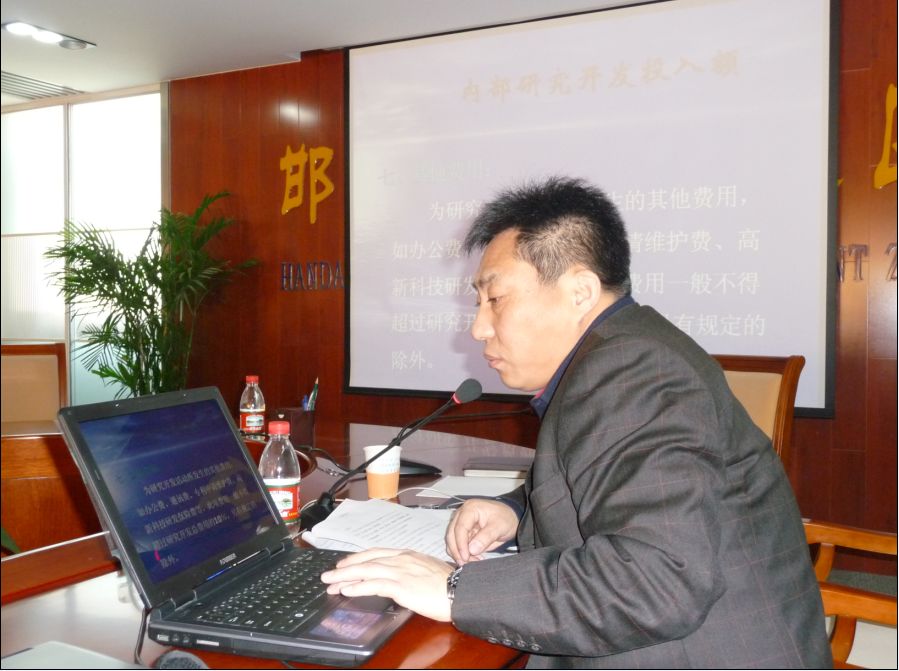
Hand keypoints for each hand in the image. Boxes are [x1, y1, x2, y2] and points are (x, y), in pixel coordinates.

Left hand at [320, 548, 453, 621]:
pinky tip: (347, 590)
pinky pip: (374, 584)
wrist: (459, 590)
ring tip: (330, 583)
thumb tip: (399, 579)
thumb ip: (410, 571)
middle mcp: (401, 559)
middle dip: (345, 567)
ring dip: (345, 577)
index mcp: (407, 554)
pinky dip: (358, 587)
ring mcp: (400, 571)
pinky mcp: (401, 586)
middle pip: (366, 560)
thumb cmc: (448, 584)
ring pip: (366, 570)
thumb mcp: (426, 570)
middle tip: (328, 575)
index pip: (376, 553)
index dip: (358, 558)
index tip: (345, 564)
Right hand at [445, 499, 518, 564]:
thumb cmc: (505, 518)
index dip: (461, 544)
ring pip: (452, 540)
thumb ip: (486, 537)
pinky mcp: (462, 531)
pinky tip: (473, 558)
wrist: (510, 518)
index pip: (460, 527)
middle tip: (466, 563)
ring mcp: (460, 522)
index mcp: (470, 509)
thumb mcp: (499, 527)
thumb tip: (472, 550)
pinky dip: (461, 553)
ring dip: (458, 553)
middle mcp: (461, 514)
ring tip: (473, 561)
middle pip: (451, 534)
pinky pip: (457, 544)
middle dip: (457, 551)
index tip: (465, 557)